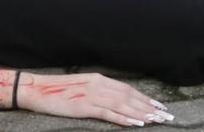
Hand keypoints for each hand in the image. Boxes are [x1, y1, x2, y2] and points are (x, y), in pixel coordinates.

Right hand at [17, 72, 170, 125]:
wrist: (37, 89)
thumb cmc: (58, 90)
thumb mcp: (83, 87)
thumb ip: (99, 90)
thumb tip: (116, 98)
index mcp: (100, 79)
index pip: (128, 89)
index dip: (145, 98)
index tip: (159, 105)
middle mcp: (100, 85)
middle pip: (130, 97)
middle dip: (149, 106)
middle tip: (165, 115)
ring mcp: (93, 96)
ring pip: (123, 105)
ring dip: (141, 113)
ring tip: (156, 120)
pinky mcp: (85, 107)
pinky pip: (108, 113)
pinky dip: (123, 118)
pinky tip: (135, 123)